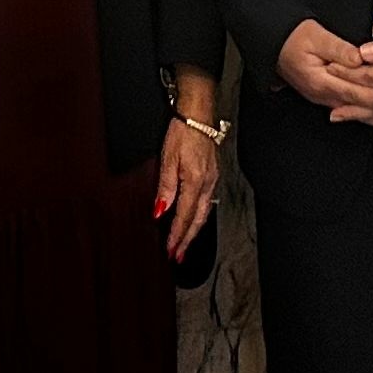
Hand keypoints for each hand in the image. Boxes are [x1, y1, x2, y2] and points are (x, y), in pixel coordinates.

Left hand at [156, 119, 223, 260]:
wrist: (198, 115)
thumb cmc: (182, 132)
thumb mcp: (168, 159)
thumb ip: (165, 188)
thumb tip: (160, 211)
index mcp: (195, 181)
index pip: (184, 216)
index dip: (177, 235)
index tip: (170, 250)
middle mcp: (207, 184)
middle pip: (198, 220)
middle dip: (187, 240)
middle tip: (178, 257)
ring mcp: (212, 180)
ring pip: (204, 213)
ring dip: (193, 231)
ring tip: (184, 244)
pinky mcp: (213, 175)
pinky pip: (206, 202)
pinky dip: (198, 216)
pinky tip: (193, 220)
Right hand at [278, 22, 372, 126]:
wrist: (274, 43)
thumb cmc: (293, 37)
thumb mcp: (316, 36)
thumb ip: (338, 49)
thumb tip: (358, 58)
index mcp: (320, 80)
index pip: (353, 93)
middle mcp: (321, 94)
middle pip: (355, 107)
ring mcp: (322, 97)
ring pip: (352, 110)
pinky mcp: (323, 94)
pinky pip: (347, 106)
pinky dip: (364, 110)